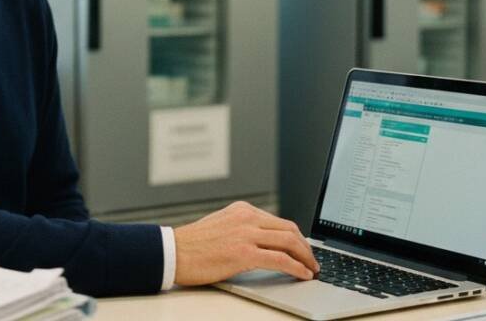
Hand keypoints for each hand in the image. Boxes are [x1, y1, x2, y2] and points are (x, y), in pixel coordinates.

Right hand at [173, 201, 318, 285]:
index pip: (279, 221)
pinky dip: (296, 267)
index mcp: (242, 210)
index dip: (296, 237)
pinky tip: (302, 274)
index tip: (303, 248)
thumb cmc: (193, 245)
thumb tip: (264, 243)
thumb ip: (242, 229)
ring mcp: (246, 234)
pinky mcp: (244, 253)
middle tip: (312, 260)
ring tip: (312, 269)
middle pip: (289, 229)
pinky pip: (280, 259)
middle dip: (305, 247)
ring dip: (306, 257)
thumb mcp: (221, 226)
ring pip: (289, 242)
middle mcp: (246, 218)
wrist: (173, 252)